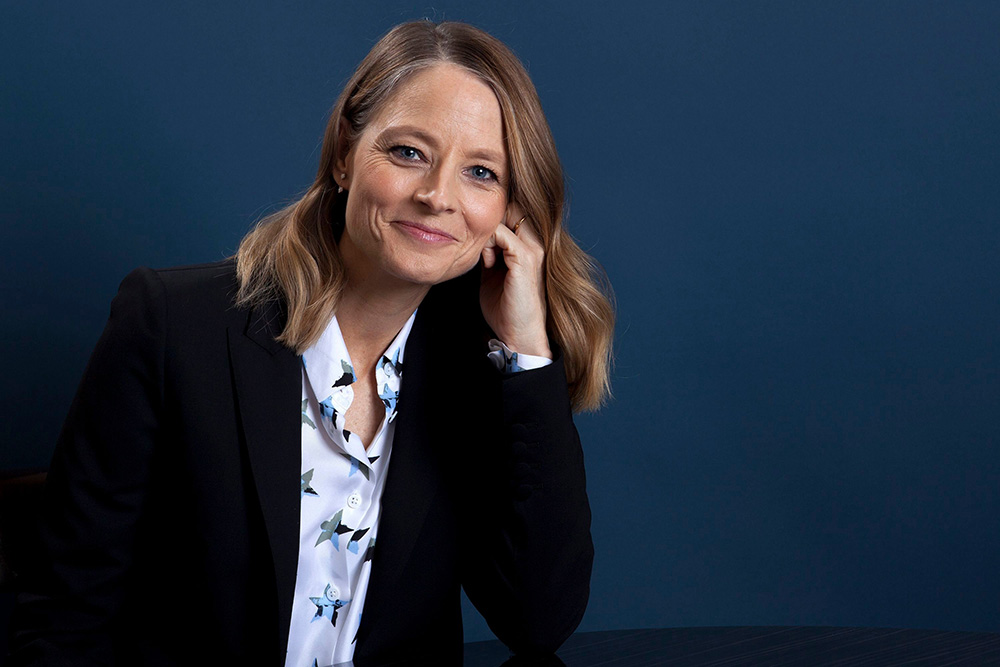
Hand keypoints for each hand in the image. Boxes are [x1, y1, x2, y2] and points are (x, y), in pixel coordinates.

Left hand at [480, 206, 551, 358]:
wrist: (518, 335)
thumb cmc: (505, 308)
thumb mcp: (493, 273)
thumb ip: (489, 252)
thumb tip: (475, 237)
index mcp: (530, 245)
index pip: (514, 210)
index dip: (492, 215)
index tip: (476, 234)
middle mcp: (535, 243)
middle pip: (512, 206)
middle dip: (489, 218)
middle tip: (476, 241)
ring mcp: (533, 250)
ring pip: (505, 216)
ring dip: (486, 232)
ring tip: (483, 257)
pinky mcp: (525, 259)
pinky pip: (501, 234)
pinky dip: (486, 244)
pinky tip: (486, 263)